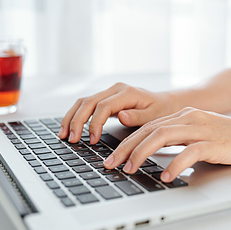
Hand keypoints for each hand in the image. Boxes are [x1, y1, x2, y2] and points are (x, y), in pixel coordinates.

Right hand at [58, 83, 175, 143]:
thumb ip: (138, 117)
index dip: (95, 122)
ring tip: (64, 135)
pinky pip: (87, 105)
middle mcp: (116, 89)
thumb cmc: (162, 111)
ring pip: (83, 101)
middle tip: (72, 139)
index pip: (104, 105)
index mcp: (128, 93)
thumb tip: (121, 116)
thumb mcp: (155, 116)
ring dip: (72, 117)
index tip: (93, 139)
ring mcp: (110, 93)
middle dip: (78, 121)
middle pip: (89, 101)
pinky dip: (76, 116)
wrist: (166, 103)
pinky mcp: (106, 99)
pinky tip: (69, 128)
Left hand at [103, 107, 230, 181]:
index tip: (112, 157)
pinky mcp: (214, 143)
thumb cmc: (230, 140)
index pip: (148, 127)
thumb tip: (152, 155)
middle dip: (126, 148)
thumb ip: (177, 139)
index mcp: (184, 116)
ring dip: (143, 153)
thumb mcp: (199, 134)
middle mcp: (190, 119)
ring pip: (164, 136)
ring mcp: (202, 129)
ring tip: (130, 169)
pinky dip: (175, 164)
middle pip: (150, 130)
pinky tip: (166, 176)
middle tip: (110, 164)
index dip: (127, 142)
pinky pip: (190, 152)